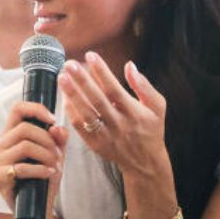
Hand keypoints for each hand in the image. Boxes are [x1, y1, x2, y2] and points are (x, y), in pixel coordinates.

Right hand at [0, 101, 66, 211]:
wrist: (36, 210)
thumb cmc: (43, 181)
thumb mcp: (54, 156)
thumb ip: (58, 140)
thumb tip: (57, 127)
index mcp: (9, 136)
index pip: (17, 109)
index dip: (36, 109)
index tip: (52, 120)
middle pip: (25, 128)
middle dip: (48, 141)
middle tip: (58, 155)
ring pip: (25, 146)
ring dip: (46, 155)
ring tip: (54, 166)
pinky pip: (22, 167)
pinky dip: (40, 170)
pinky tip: (48, 174)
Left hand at [59, 53, 168, 181]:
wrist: (145, 163)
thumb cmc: (151, 129)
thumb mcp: (157, 107)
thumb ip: (144, 86)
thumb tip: (130, 65)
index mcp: (134, 113)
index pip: (115, 89)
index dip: (102, 72)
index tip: (90, 55)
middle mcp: (119, 124)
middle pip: (97, 100)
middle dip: (82, 81)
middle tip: (69, 64)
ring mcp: (106, 136)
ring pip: (85, 114)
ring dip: (72, 95)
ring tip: (62, 78)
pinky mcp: (95, 144)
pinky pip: (79, 128)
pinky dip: (71, 113)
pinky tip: (65, 98)